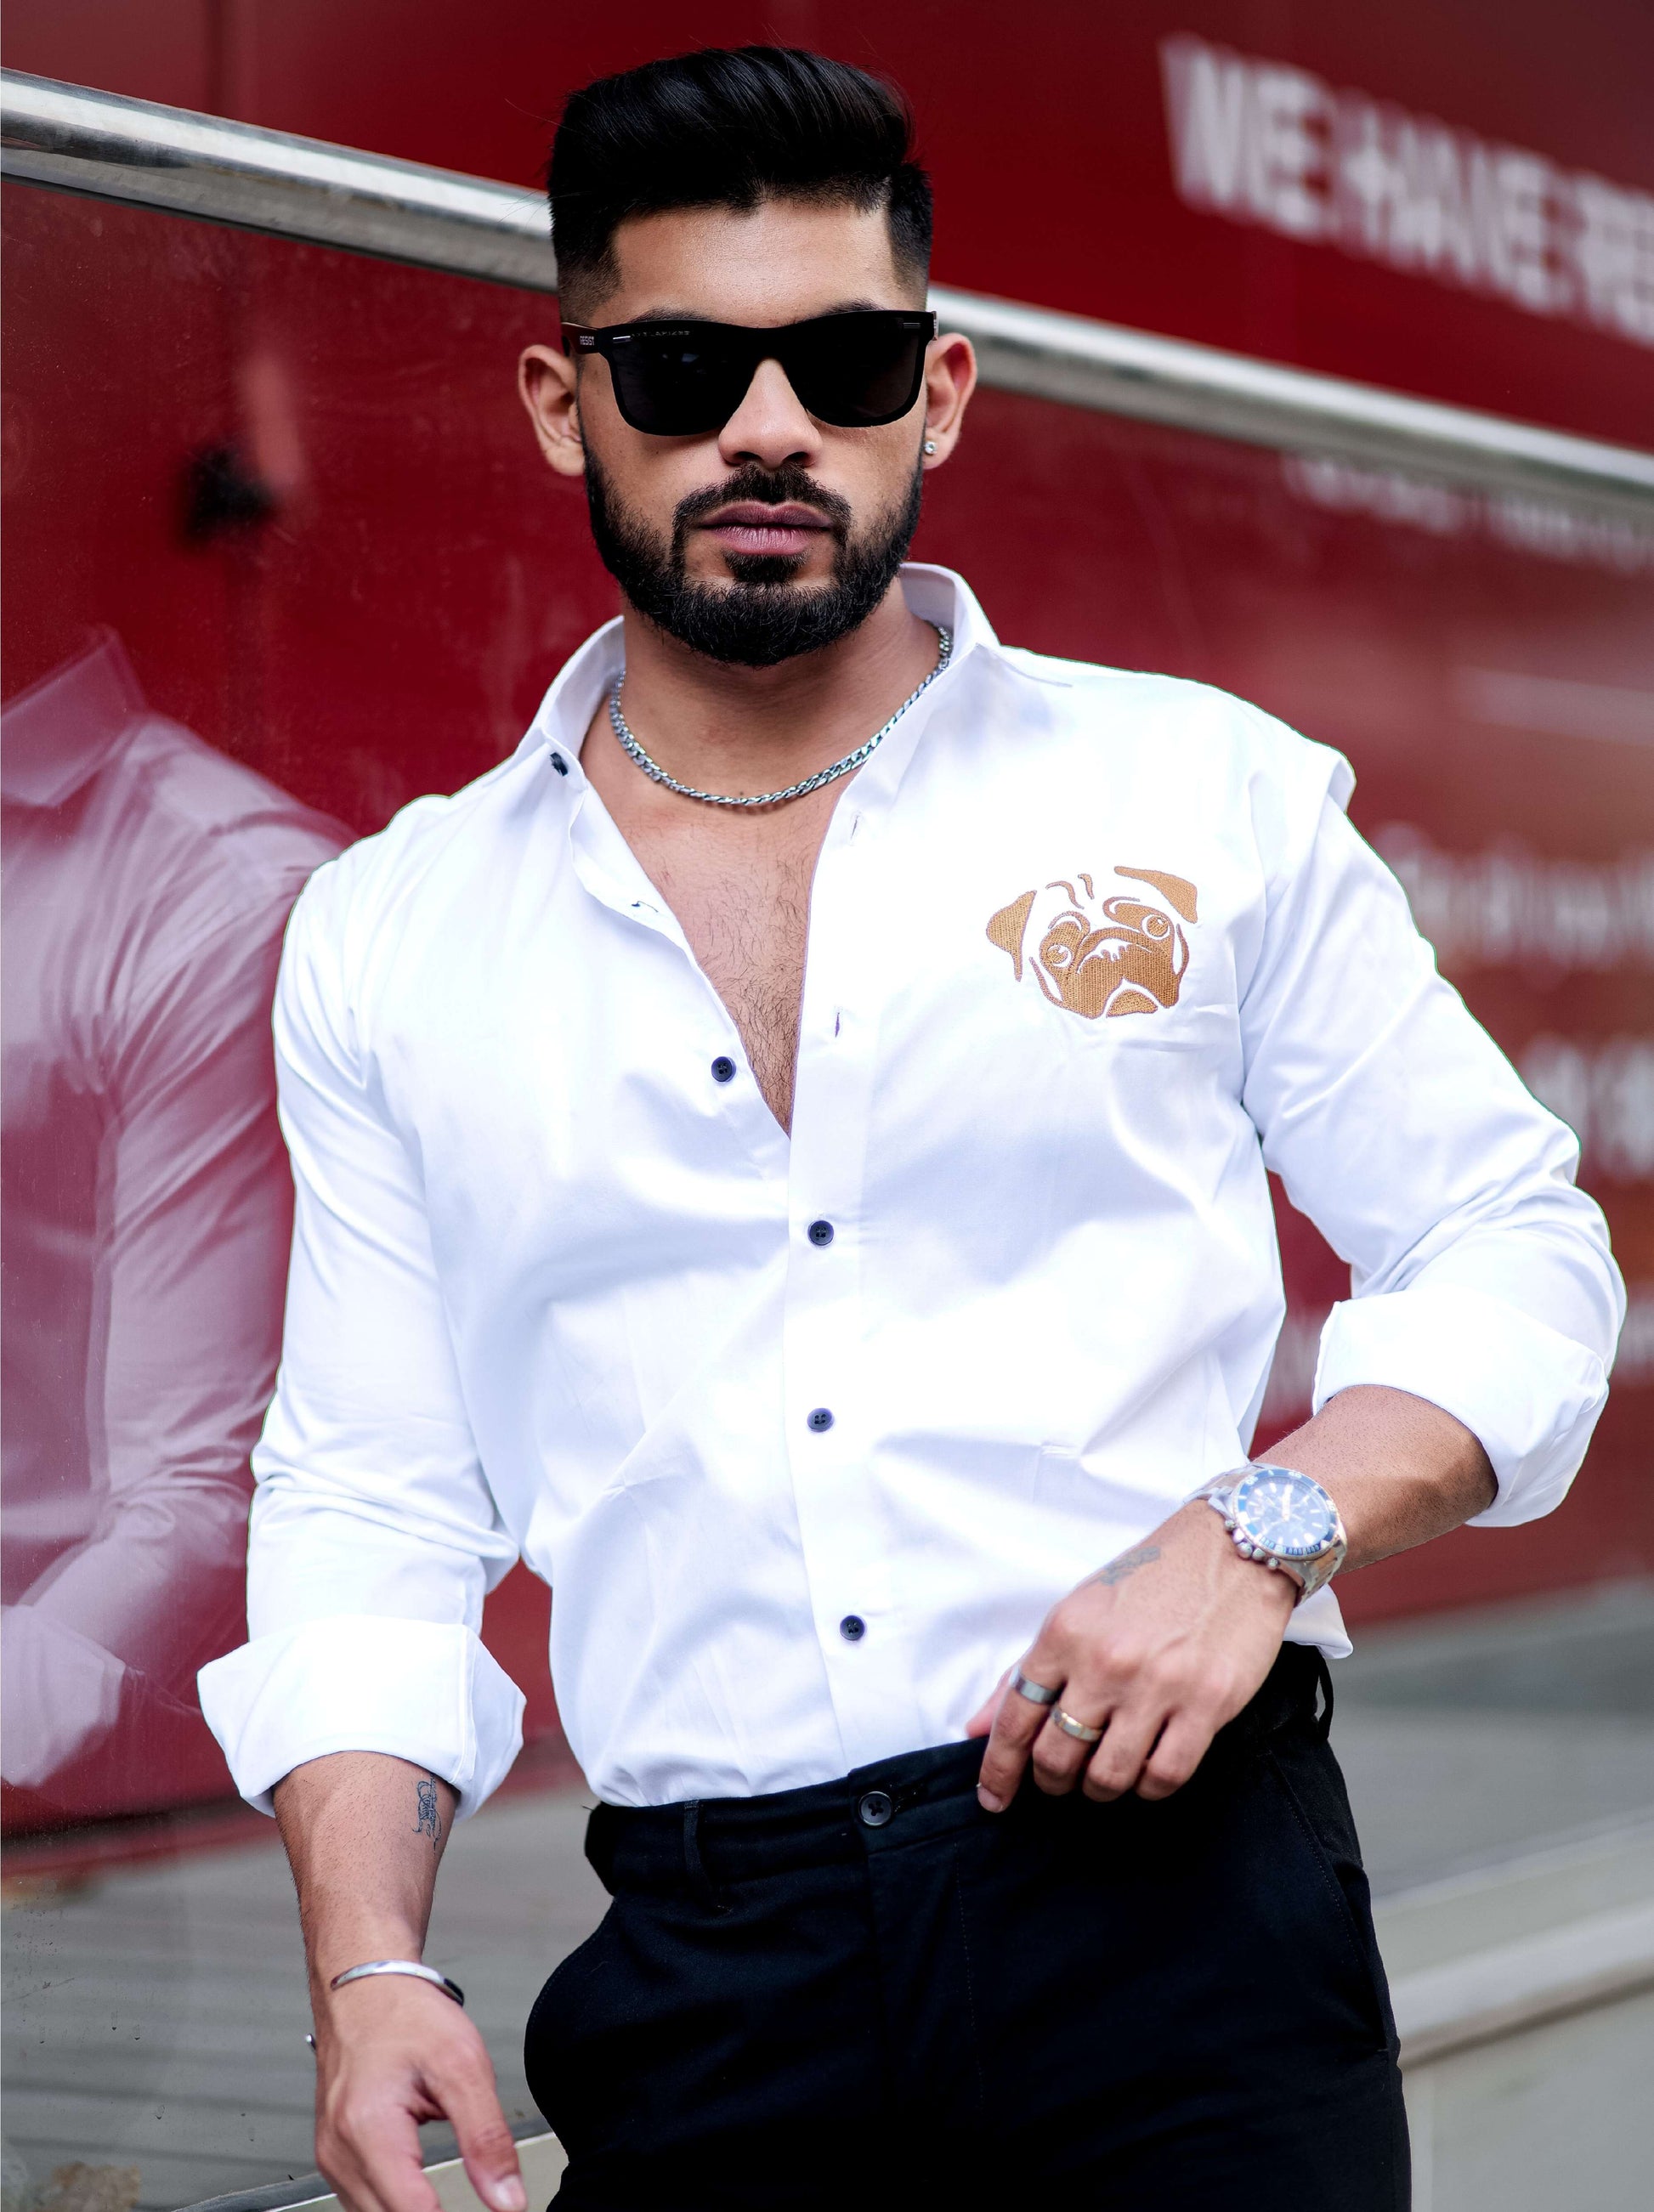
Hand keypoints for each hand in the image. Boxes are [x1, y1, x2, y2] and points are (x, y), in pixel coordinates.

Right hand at [312, 1976, 525, 2211]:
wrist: (363, 1989)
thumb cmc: (406, 2015)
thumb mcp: (463, 2064)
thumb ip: (487, 2137)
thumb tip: (507, 2199)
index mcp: (369, 2129)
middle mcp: (341, 2152)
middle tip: (480, 2205)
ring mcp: (332, 2158)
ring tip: (450, 2201)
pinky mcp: (334, 2158)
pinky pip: (362, 2204)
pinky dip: (394, 2206)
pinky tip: (421, 2198)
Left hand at [968, 1500, 1293, 1810]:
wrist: (1231, 1551)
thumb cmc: (1151, 1580)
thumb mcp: (1077, 1612)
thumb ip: (1027, 1672)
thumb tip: (979, 1726)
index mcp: (1065, 1633)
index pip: (1015, 1717)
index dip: (998, 1768)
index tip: (993, 1799)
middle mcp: (1105, 1661)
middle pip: (1057, 1755)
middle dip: (1052, 1780)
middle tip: (1061, 1779)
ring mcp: (1158, 1685)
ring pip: (1109, 1776)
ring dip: (1099, 1788)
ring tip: (1104, 1775)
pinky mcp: (1207, 1704)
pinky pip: (1164, 1776)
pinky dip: (1148, 1787)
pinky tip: (1146, 1771)